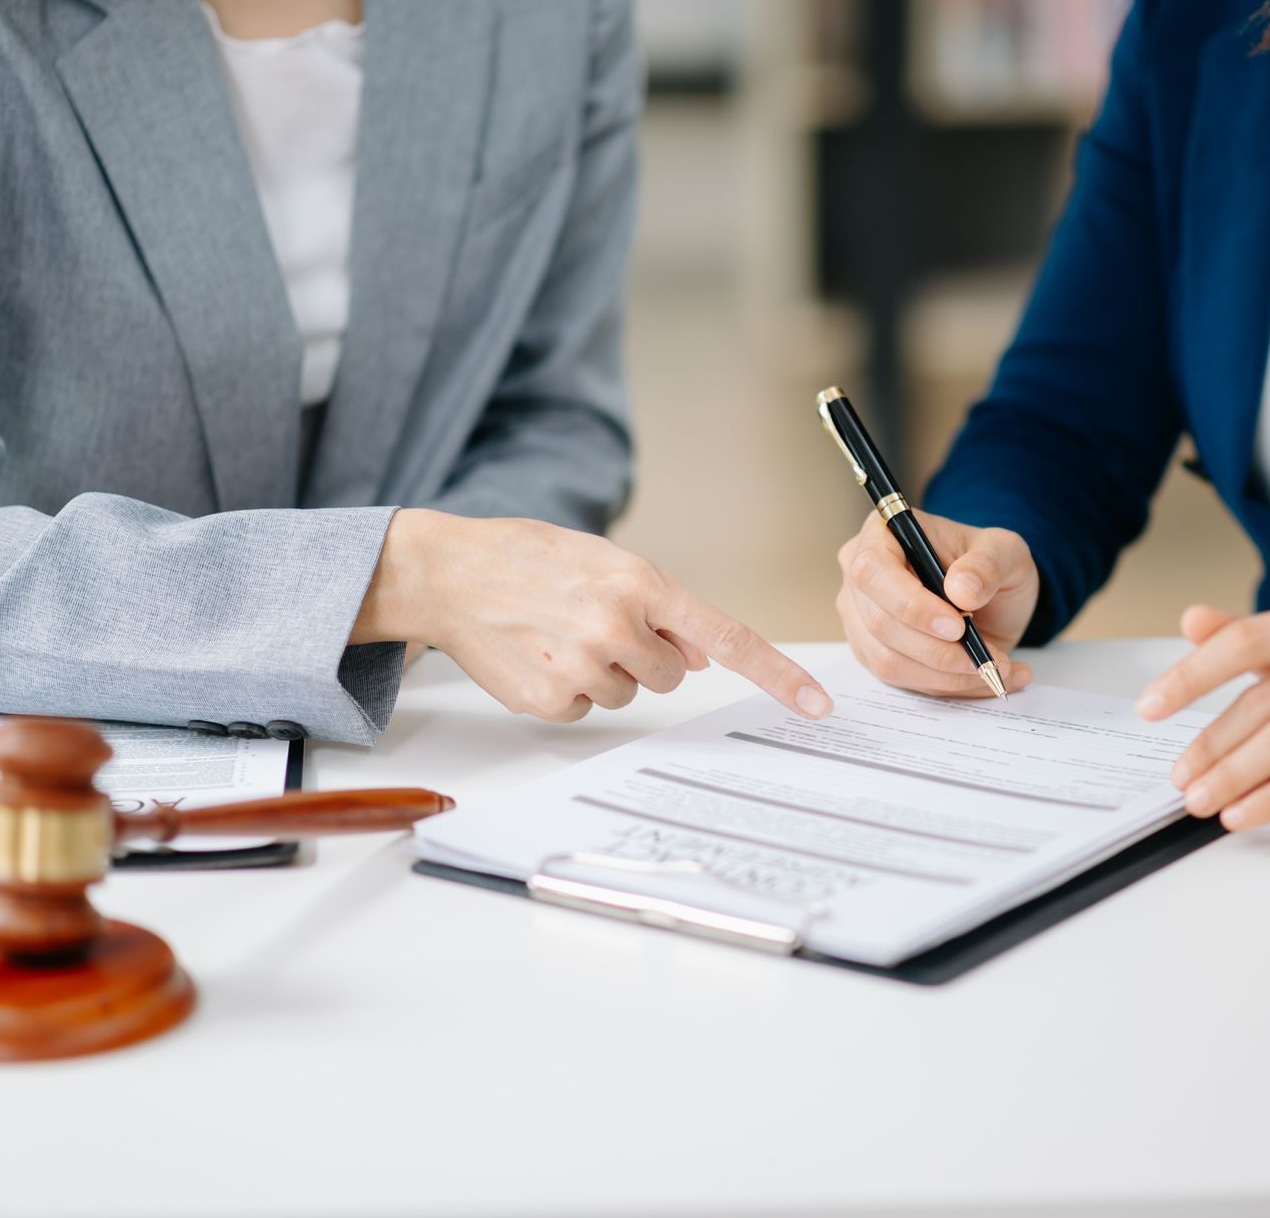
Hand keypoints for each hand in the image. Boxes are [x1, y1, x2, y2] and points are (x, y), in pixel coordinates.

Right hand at [352, 509, 831, 723]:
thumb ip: (661, 607)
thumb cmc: (532, 560)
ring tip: (560, 633)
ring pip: (632, 693)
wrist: (451, 572)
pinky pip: (590, 709)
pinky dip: (571, 688)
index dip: (778, 674)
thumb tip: (701, 653)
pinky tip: (540, 654)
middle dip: (645, 654)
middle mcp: (618, 626)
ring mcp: (584, 667)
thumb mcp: (607, 563)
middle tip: (595, 622)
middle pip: (673, 673)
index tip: (818, 705)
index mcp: (642, 583)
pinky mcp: (553, 700)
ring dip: (607, 671)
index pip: (727, 637)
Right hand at [835, 509, 1039, 696]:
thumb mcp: (1005, 552)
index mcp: (882, 535)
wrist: (991, 599)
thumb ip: (987, 565)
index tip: (957, 627)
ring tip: (995, 668)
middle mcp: (860, 577)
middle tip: (987, 658)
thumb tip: (961, 590)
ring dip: (946, 675)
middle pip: (879, 623)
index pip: (874, 571)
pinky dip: (948, 686)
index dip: (911, 604)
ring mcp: (861, 618)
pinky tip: (985, 678)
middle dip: (937, 650)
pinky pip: (902, 681)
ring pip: (888, 660)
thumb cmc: (989, 567)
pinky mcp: (873, 653)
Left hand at [1135, 595, 1269, 833]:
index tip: (1149, 706)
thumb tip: (1191, 619)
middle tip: (1179, 776)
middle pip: (1267, 696)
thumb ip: (1254, 643)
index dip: (1192, 675)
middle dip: (1212, 742)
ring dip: (1234, 774)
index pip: (1249, 640)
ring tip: (1199, 799)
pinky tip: (1241, 814)